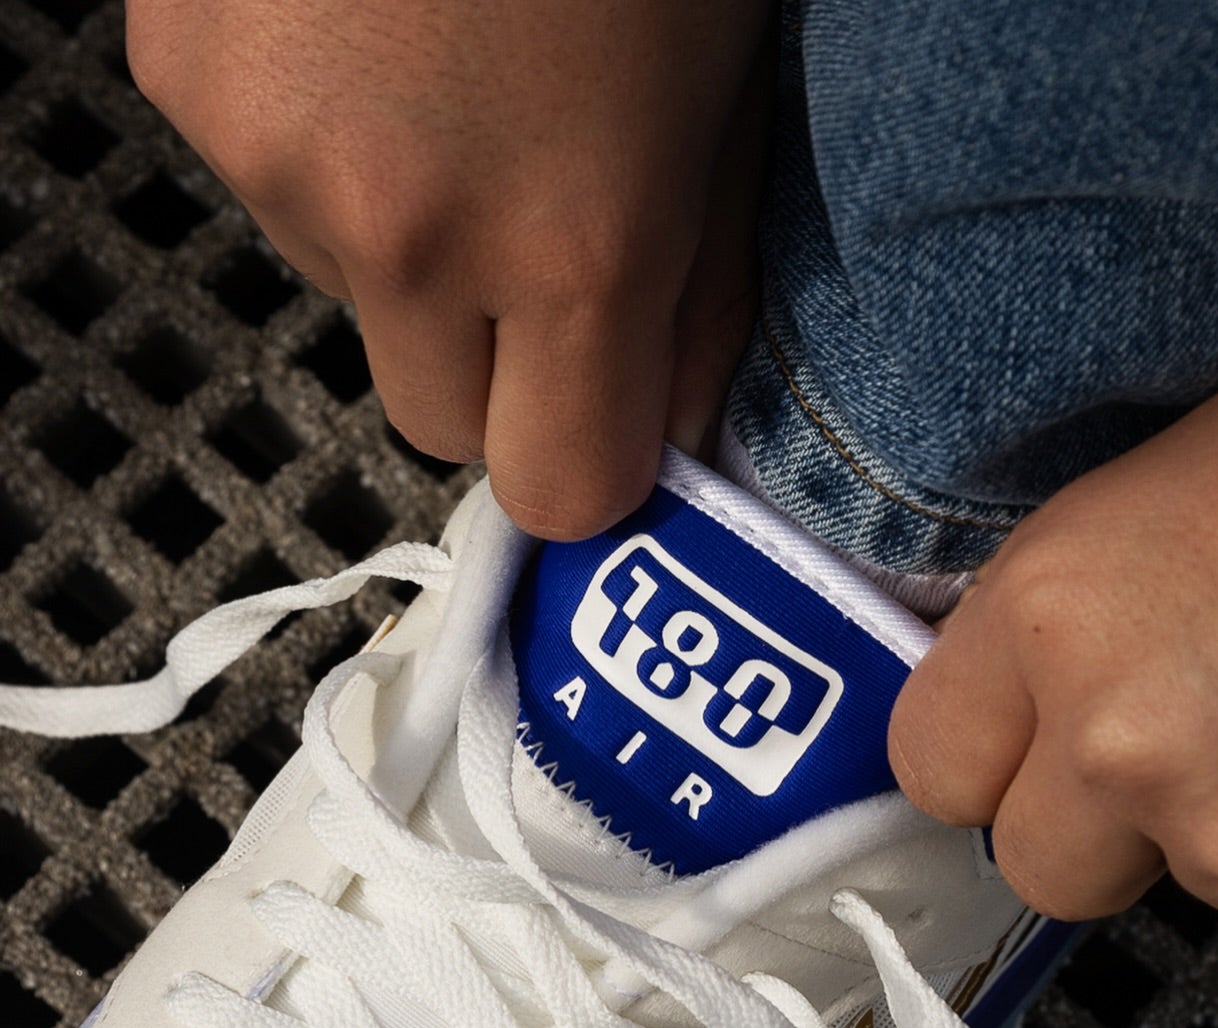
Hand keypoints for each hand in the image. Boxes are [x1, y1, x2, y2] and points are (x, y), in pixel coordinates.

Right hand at [126, 0, 771, 536]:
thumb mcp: (726, 97)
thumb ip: (702, 295)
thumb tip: (671, 431)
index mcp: (578, 242)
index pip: (559, 488)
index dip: (583, 458)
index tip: (601, 409)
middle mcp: (410, 230)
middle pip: (440, 426)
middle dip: (494, 373)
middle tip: (532, 246)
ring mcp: (277, 158)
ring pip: (355, 309)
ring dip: (410, 252)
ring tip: (452, 93)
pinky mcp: (186, 84)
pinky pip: (278, 202)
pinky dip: (330, 157)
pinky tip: (374, 44)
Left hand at [890, 291, 1217, 963]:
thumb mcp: (1173, 490)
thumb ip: (1066, 623)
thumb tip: (1024, 708)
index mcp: (1061, 614)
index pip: (932, 763)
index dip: (982, 752)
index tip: (1018, 739)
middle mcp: (1134, 748)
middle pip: (1041, 866)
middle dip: (1094, 819)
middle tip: (1190, 728)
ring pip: (1194, 881)